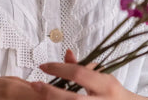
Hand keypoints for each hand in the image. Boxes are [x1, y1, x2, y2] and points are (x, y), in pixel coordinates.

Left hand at [30, 49, 147, 99]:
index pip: (79, 74)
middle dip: (50, 93)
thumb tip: (67, 52)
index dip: (59, 68)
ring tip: (40, 94)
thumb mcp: (102, 77)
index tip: (43, 66)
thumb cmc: (113, 92)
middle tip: (34, 84)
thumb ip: (83, 67)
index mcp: (106, 85)